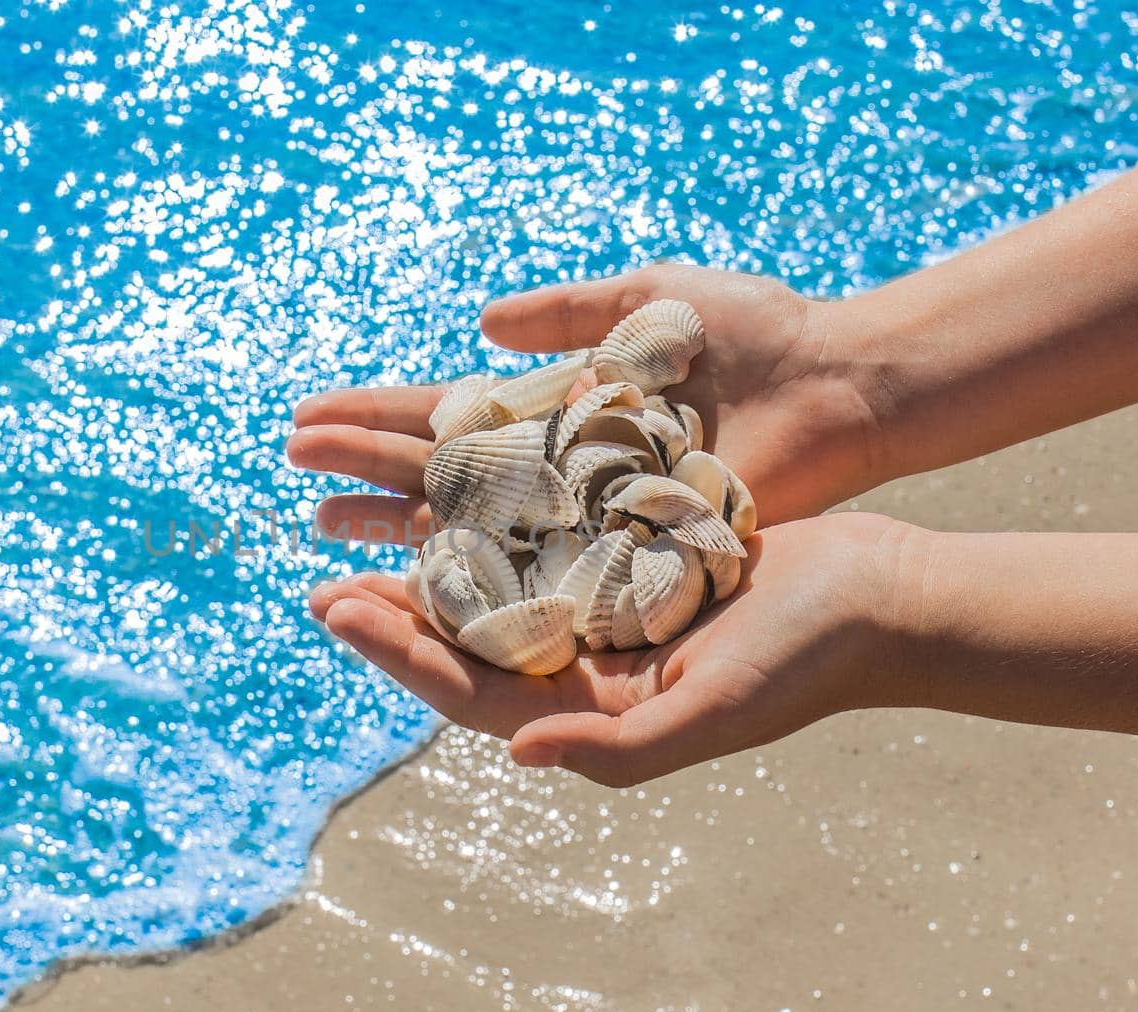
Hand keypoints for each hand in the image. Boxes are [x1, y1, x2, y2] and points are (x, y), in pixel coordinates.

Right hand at [288, 263, 887, 542]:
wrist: (842, 390)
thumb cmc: (760, 338)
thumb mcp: (653, 298)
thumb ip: (569, 310)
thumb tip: (478, 324)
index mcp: (559, 405)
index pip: (447, 416)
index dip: (378, 420)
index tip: (308, 421)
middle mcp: (560, 468)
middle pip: (443, 476)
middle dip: (367, 475)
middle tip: (295, 476)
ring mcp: (588, 516)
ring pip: (474, 531)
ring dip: (398, 532)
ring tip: (329, 535)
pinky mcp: (627, 554)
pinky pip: (540, 574)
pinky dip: (478, 581)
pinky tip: (416, 589)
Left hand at [310, 513, 914, 787]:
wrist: (882, 597)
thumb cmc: (807, 659)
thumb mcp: (716, 708)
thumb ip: (620, 745)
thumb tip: (515, 751)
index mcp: (594, 712)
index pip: (471, 691)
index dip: (399, 653)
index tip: (336, 608)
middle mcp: (590, 671)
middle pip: (468, 645)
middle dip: (394, 616)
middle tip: (323, 581)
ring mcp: (608, 620)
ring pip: (497, 596)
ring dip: (433, 568)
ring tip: (369, 535)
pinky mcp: (630, 568)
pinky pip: (544, 549)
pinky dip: (496, 527)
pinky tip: (456, 495)